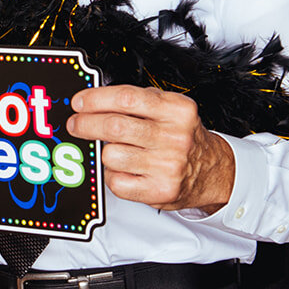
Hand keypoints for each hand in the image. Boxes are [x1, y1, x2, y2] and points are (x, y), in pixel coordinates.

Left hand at [67, 85, 235, 213]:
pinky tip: (122, 169)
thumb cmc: (183, 136)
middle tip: (75, 124)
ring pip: (112, 155)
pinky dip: (112, 175)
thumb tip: (93, 100)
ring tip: (111, 150)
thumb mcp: (170, 109)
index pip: (127, 98)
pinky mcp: (160, 190)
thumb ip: (137, 101)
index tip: (79, 102)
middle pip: (115, 127)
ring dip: (103, 153)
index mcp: (176, 110)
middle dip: (86, 124)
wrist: (212, 171)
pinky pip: (117, 182)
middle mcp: (175, 137)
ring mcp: (168, 165)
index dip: (96, 99)